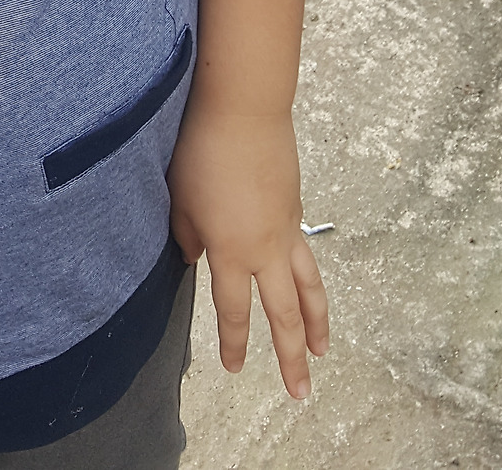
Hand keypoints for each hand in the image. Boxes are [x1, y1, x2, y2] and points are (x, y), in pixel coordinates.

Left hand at [168, 105, 328, 398]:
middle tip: (300, 392)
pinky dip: (309, 278)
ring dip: (318, 324)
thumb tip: (195, 258)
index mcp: (231, 252)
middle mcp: (266, 249)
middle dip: (292, 356)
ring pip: (309, 288)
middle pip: (285, 315)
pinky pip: (304, 253)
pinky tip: (304, 284)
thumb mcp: (179, 198)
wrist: (243, 109)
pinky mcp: (295, 207)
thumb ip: (186, 235)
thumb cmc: (201, 150)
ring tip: (322, 352)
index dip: (234, 343)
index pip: (235, 312)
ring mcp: (287, 228)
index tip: (234, 368)